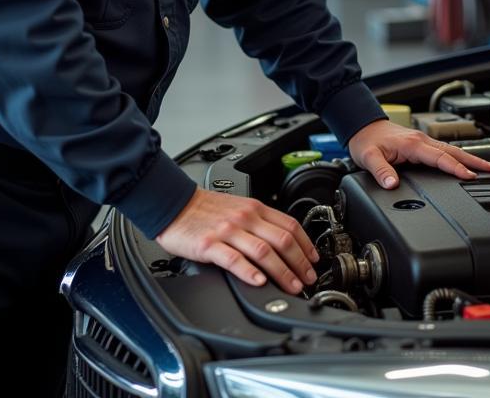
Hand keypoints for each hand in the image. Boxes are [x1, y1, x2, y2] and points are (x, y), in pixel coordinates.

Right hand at [156, 187, 318, 294]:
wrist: (174, 204)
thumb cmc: (206, 209)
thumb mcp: (238, 208)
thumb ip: (259, 223)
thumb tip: (283, 245)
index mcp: (254, 208)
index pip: (289, 225)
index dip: (306, 245)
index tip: (314, 261)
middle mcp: (244, 218)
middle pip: (282, 240)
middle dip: (300, 263)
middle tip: (308, 280)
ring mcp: (228, 231)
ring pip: (263, 251)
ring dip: (282, 271)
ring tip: (292, 286)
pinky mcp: (210, 244)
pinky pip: (233, 259)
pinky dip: (249, 272)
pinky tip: (259, 282)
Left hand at [349, 119, 489, 188]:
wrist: (362, 126)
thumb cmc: (366, 141)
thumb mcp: (369, 157)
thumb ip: (380, 171)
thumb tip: (391, 184)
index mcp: (412, 144)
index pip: (439, 157)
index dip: (456, 168)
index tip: (470, 176)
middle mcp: (421, 141)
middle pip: (452, 151)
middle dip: (473, 160)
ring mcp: (422, 141)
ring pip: (450, 149)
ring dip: (469, 157)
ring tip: (487, 167)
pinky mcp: (421, 144)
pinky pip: (444, 150)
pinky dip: (458, 156)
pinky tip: (465, 163)